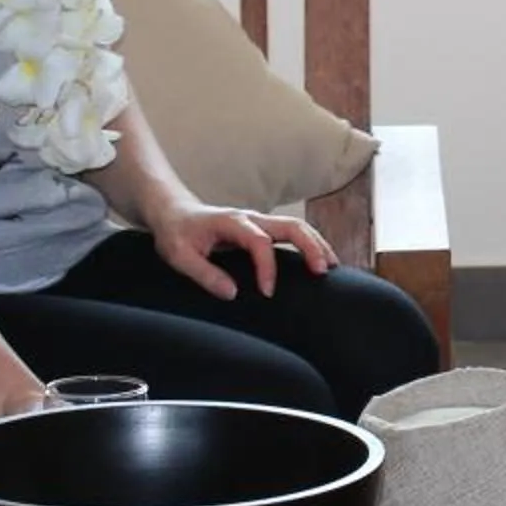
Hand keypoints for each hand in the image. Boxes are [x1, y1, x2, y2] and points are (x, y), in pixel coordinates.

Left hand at [150, 201, 334, 298]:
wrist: (173, 212)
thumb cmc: (176, 234)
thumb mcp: (179, 256)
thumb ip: (204, 274)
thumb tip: (232, 293)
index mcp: (232, 223)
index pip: (259, 242)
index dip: (267, 268)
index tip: (268, 293)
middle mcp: (250, 218)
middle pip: (290, 226)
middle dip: (310, 247)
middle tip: (322, 272)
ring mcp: (259, 221)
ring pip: (297, 226)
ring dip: (316, 243)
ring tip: (332, 266)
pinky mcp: (262, 229)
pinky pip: (292, 232)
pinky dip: (310, 243)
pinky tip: (321, 260)